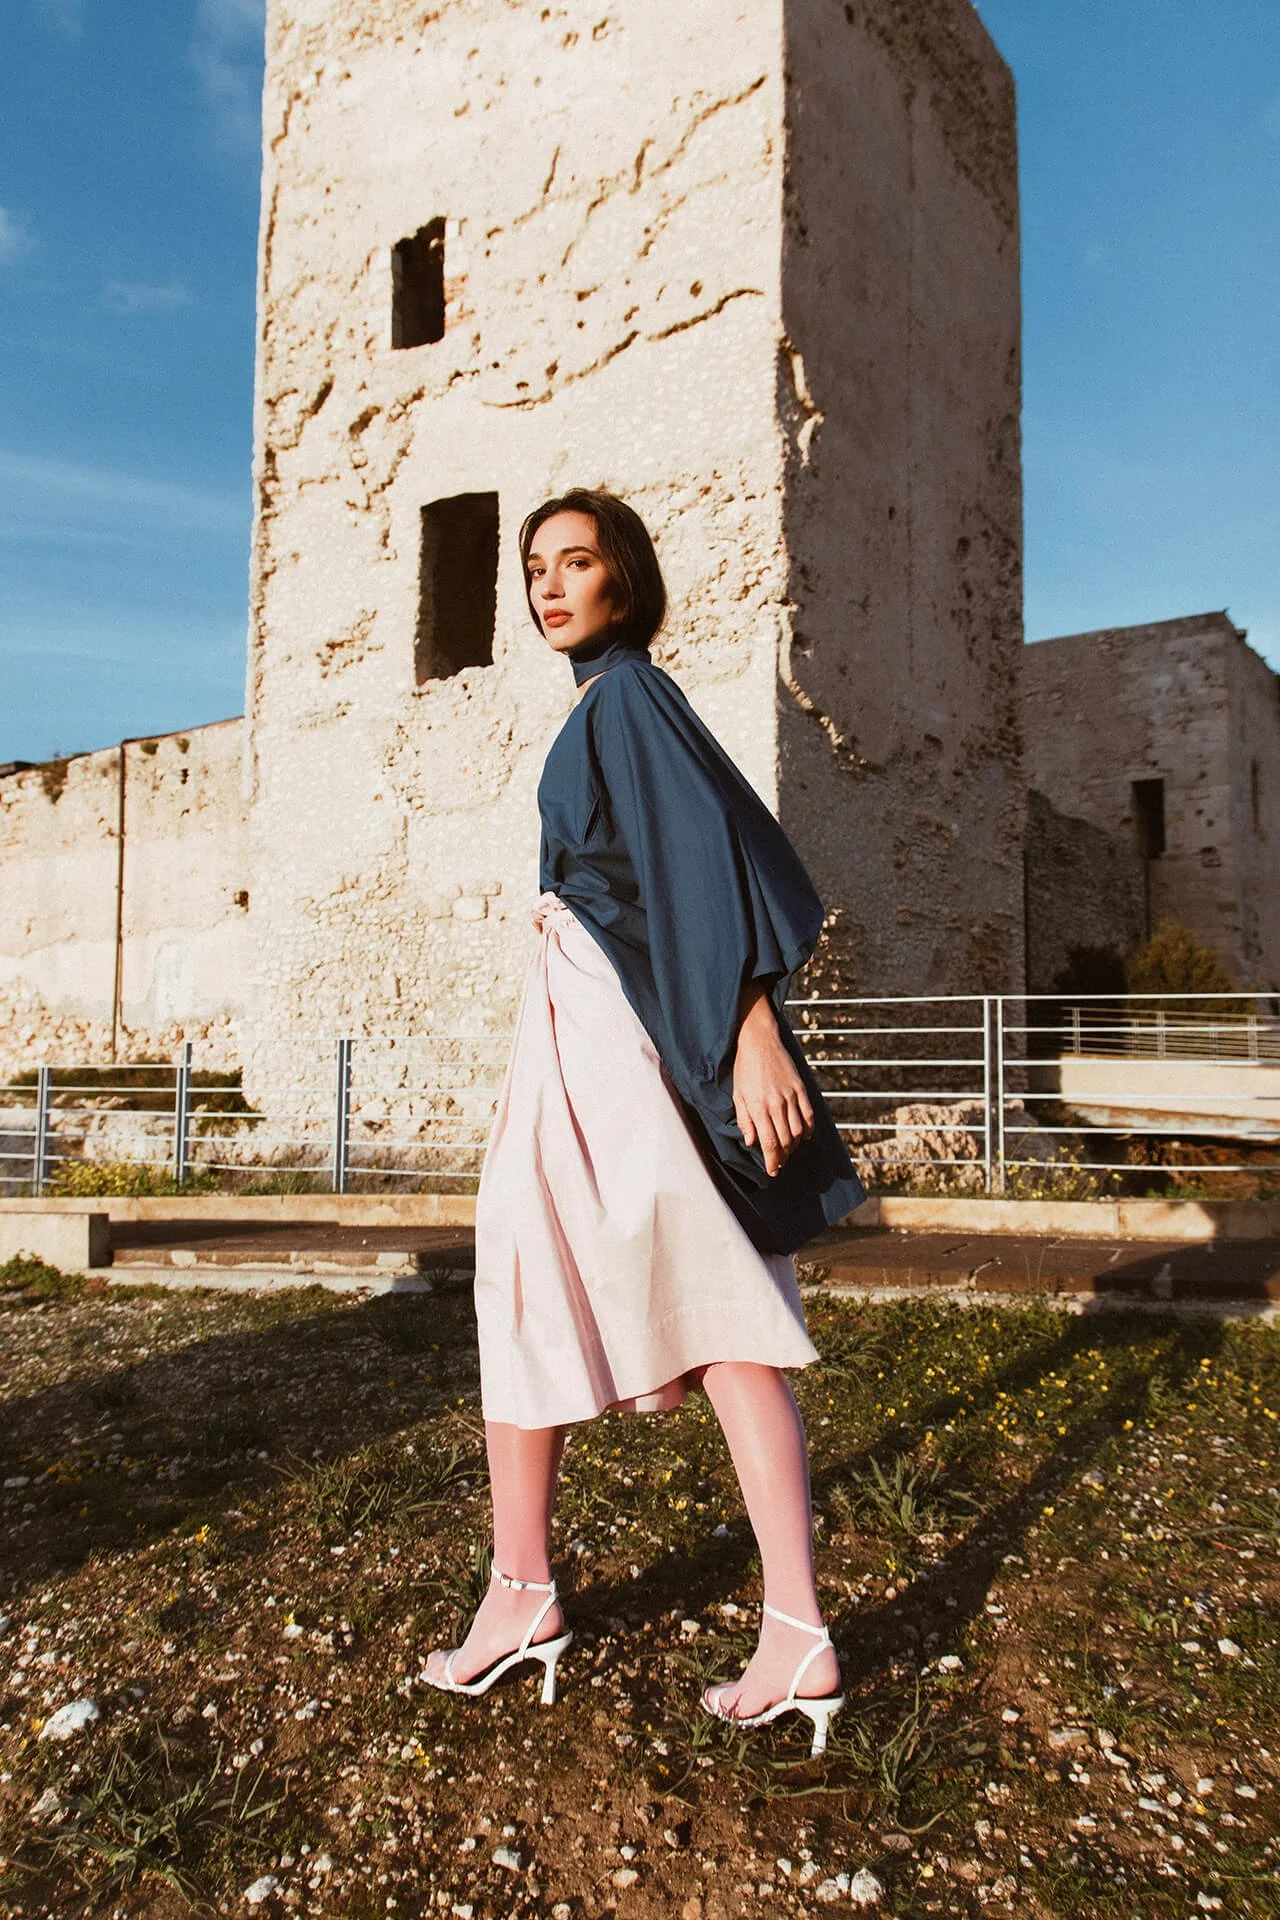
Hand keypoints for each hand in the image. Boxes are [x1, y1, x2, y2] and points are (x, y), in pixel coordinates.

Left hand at [732, 987, 814, 1176]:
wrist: (760, 1042)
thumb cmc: (744, 1069)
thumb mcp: (737, 1095)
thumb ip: (745, 1120)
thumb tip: (752, 1142)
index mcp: (758, 1107)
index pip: (769, 1143)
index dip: (772, 1160)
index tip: (772, 1171)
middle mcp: (776, 1104)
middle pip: (785, 1140)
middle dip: (782, 1156)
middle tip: (779, 1163)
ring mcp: (791, 1096)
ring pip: (798, 1131)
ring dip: (794, 1145)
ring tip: (788, 1151)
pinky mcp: (800, 1088)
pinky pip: (808, 1115)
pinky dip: (808, 1129)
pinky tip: (803, 1136)